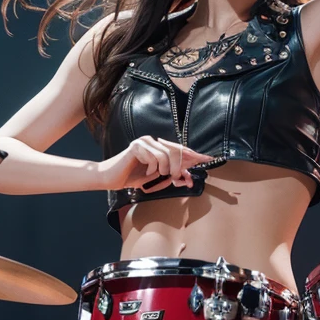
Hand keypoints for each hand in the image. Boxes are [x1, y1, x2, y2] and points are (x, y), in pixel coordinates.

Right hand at [97, 136, 212, 190]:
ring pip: (166, 155)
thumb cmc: (132, 178)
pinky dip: (152, 168)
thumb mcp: (155, 176)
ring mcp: (144, 142)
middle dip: (179, 167)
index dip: (194, 154)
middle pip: (176, 150)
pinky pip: (154, 157)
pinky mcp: (137, 147)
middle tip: (175, 178)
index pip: (179, 148)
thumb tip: (187, 175)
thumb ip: (169, 173)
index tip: (208, 159)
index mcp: (157, 146)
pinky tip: (145, 173)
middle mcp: (152, 141)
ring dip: (164, 169)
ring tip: (156, 175)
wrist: (111, 179)